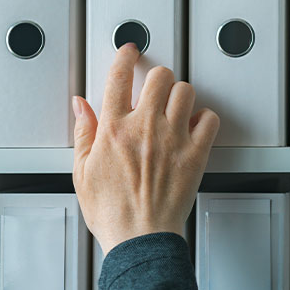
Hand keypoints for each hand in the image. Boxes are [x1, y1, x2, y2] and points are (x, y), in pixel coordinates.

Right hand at [71, 43, 219, 254]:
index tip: (130, 51)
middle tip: (155, 88)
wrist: (139, 238)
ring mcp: (173, 139)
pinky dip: (204, 118)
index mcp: (113, 130)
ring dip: (180, 95)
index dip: (125, 57)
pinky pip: (209, 119)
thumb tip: (80, 106)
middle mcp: (145, 128)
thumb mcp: (82, 171)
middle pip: (160, 76)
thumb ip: (84, 132)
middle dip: (157, 77)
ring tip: (174, 107)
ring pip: (186, 91)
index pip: (119, 77)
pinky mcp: (195, 154)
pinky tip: (194, 127)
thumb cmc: (112, 211)